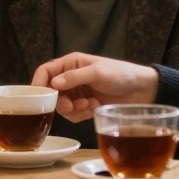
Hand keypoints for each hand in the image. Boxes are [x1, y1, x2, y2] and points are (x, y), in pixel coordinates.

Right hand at [31, 53, 159, 122]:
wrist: (140, 90)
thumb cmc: (120, 74)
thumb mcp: (97, 72)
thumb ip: (74, 77)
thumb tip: (54, 84)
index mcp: (71, 63)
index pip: (45, 71)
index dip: (39, 83)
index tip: (38, 97)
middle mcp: (71, 78)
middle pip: (51, 92)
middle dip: (60, 101)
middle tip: (72, 105)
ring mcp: (77, 93)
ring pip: (62, 106)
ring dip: (73, 108)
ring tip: (90, 104)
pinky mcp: (84, 106)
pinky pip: (73, 115)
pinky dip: (81, 114)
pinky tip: (94, 107)